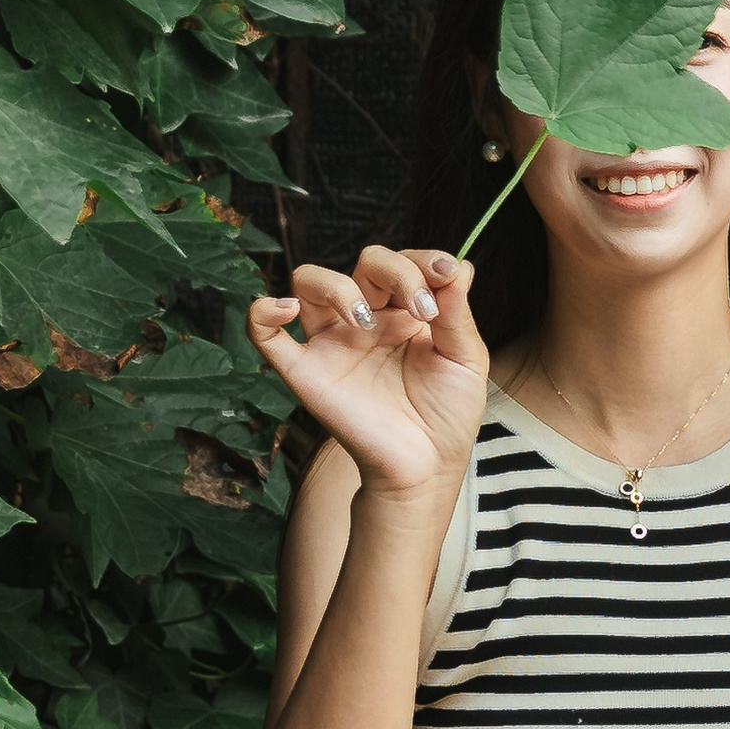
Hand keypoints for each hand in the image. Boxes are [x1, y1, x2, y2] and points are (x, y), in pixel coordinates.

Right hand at [246, 245, 490, 500]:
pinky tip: (286, 309)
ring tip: (367, 321)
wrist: (426, 469)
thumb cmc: (447, 415)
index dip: (423, 260)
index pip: (404, 261)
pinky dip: (262, 312)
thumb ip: (457, 313)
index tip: (446, 276)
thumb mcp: (467, 359)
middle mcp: (366, 318)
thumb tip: (460, 265)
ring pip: (309, 280)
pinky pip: (265, 334)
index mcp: (405, 311)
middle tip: (420, 311)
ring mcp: (332, 342)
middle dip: (396, 272)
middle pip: (365, 262)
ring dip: (338, 286)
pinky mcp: (305, 372)